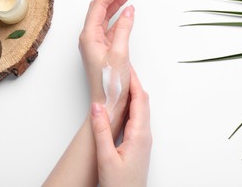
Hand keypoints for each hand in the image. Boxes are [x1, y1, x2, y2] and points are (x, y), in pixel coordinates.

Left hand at [79, 0, 134, 131]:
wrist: (108, 105)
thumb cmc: (110, 84)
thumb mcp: (120, 54)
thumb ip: (124, 29)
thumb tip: (128, 10)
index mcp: (89, 36)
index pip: (100, 5)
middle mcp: (90, 38)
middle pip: (101, 8)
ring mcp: (96, 44)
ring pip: (106, 17)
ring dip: (118, 4)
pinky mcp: (104, 50)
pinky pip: (111, 28)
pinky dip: (120, 19)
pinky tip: (128, 14)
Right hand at [90, 68, 151, 186]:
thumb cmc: (120, 185)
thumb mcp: (106, 158)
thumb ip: (101, 131)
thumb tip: (97, 107)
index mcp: (139, 134)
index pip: (139, 100)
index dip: (133, 81)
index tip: (125, 67)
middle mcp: (144, 134)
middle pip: (143, 101)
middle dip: (134, 83)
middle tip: (123, 69)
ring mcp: (143, 139)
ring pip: (141, 109)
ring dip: (133, 93)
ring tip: (121, 81)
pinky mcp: (138, 143)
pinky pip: (137, 117)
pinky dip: (131, 105)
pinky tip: (121, 105)